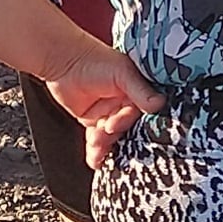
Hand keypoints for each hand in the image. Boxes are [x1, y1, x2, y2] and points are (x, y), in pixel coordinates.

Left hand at [47, 49, 162, 144]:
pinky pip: (98, 139)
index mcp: (138, 90)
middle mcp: (126, 103)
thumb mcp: (122, 73)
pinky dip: (97, 152)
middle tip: (102, 132)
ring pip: (112, 136)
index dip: (127, 121)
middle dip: (114, 135)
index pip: (141, 113)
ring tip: (95, 144)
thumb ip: (140, 91)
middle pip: (126, 128)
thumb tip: (160, 104)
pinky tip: (96, 161)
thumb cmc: (93, 59)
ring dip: (104, 144)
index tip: (114, 124)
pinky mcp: (93, 120)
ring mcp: (109, 112)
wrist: (62, 60)